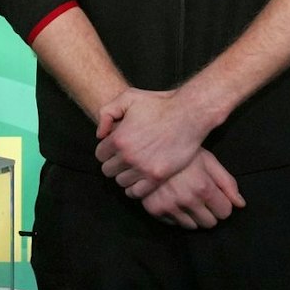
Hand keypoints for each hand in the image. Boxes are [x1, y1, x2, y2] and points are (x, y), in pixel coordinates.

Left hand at [94, 86, 215, 185]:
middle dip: (114, 163)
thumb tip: (100, 135)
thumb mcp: (128, 97)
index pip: (100, 155)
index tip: (116, 149)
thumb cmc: (159, 104)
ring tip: (133, 167)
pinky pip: (137, 192)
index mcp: (118, 138)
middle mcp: (127, 156)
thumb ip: (107, 112)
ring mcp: (142, 168)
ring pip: (121, 182)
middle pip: (108, 170)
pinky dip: (135, 188)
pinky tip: (140, 179)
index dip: (107, 151)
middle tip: (124, 158)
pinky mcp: (157, 177)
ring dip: (125, 175)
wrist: (188, 115)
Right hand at [140, 151, 244, 229]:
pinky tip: (172, 200)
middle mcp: (187, 200)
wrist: (148, 148)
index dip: (222, 204)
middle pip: (209, 223)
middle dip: (209, 212)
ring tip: (186, 198)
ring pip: (192, 227)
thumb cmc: (182, 152)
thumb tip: (241, 204)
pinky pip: (173, 224)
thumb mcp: (208, 160)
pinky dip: (175, 215)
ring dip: (192, 216)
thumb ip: (227, 182)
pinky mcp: (154, 210)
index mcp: (203, 187)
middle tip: (201, 198)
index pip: (225, 212)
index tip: (215, 197)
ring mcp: (170, 206)